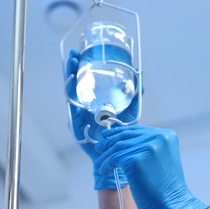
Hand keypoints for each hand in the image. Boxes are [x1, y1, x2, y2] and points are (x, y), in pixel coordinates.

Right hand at [66, 49, 139, 189]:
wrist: (117, 155)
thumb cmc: (121, 135)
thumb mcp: (129, 111)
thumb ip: (133, 95)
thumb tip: (140, 76)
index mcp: (96, 102)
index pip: (86, 81)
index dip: (82, 67)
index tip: (81, 53)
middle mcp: (85, 107)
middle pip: (76, 85)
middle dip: (73, 68)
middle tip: (74, 55)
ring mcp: (80, 116)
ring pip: (71, 95)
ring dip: (69, 78)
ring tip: (71, 65)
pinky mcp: (78, 126)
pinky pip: (73, 112)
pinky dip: (72, 99)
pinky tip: (72, 87)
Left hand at [94, 125, 208, 208]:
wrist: (173, 205)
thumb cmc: (165, 186)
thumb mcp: (161, 158)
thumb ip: (147, 146)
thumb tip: (123, 141)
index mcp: (166, 135)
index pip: (136, 130)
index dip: (119, 132)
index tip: (108, 137)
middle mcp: (158, 138)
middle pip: (125, 136)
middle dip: (109, 142)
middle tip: (99, 148)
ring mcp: (147, 148)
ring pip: (117, 148)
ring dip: (105, 157)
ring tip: (100, 164)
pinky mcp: (136, 160)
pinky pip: (114, 159)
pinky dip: (106, 164)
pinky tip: (103, 170)